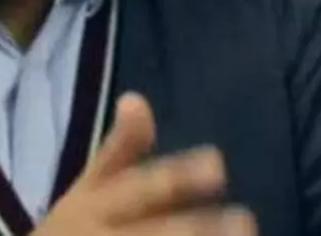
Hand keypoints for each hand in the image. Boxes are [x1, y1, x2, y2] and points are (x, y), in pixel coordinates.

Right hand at [33, 92, 256, 235]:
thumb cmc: (73, 232)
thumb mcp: (88, 189)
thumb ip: (119, 149)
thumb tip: (136, 99)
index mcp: (94, 207)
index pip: (139, 189)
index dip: (177, 179)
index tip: (219, 165)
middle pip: (155, 235)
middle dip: (197, 230)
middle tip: (246, 221)